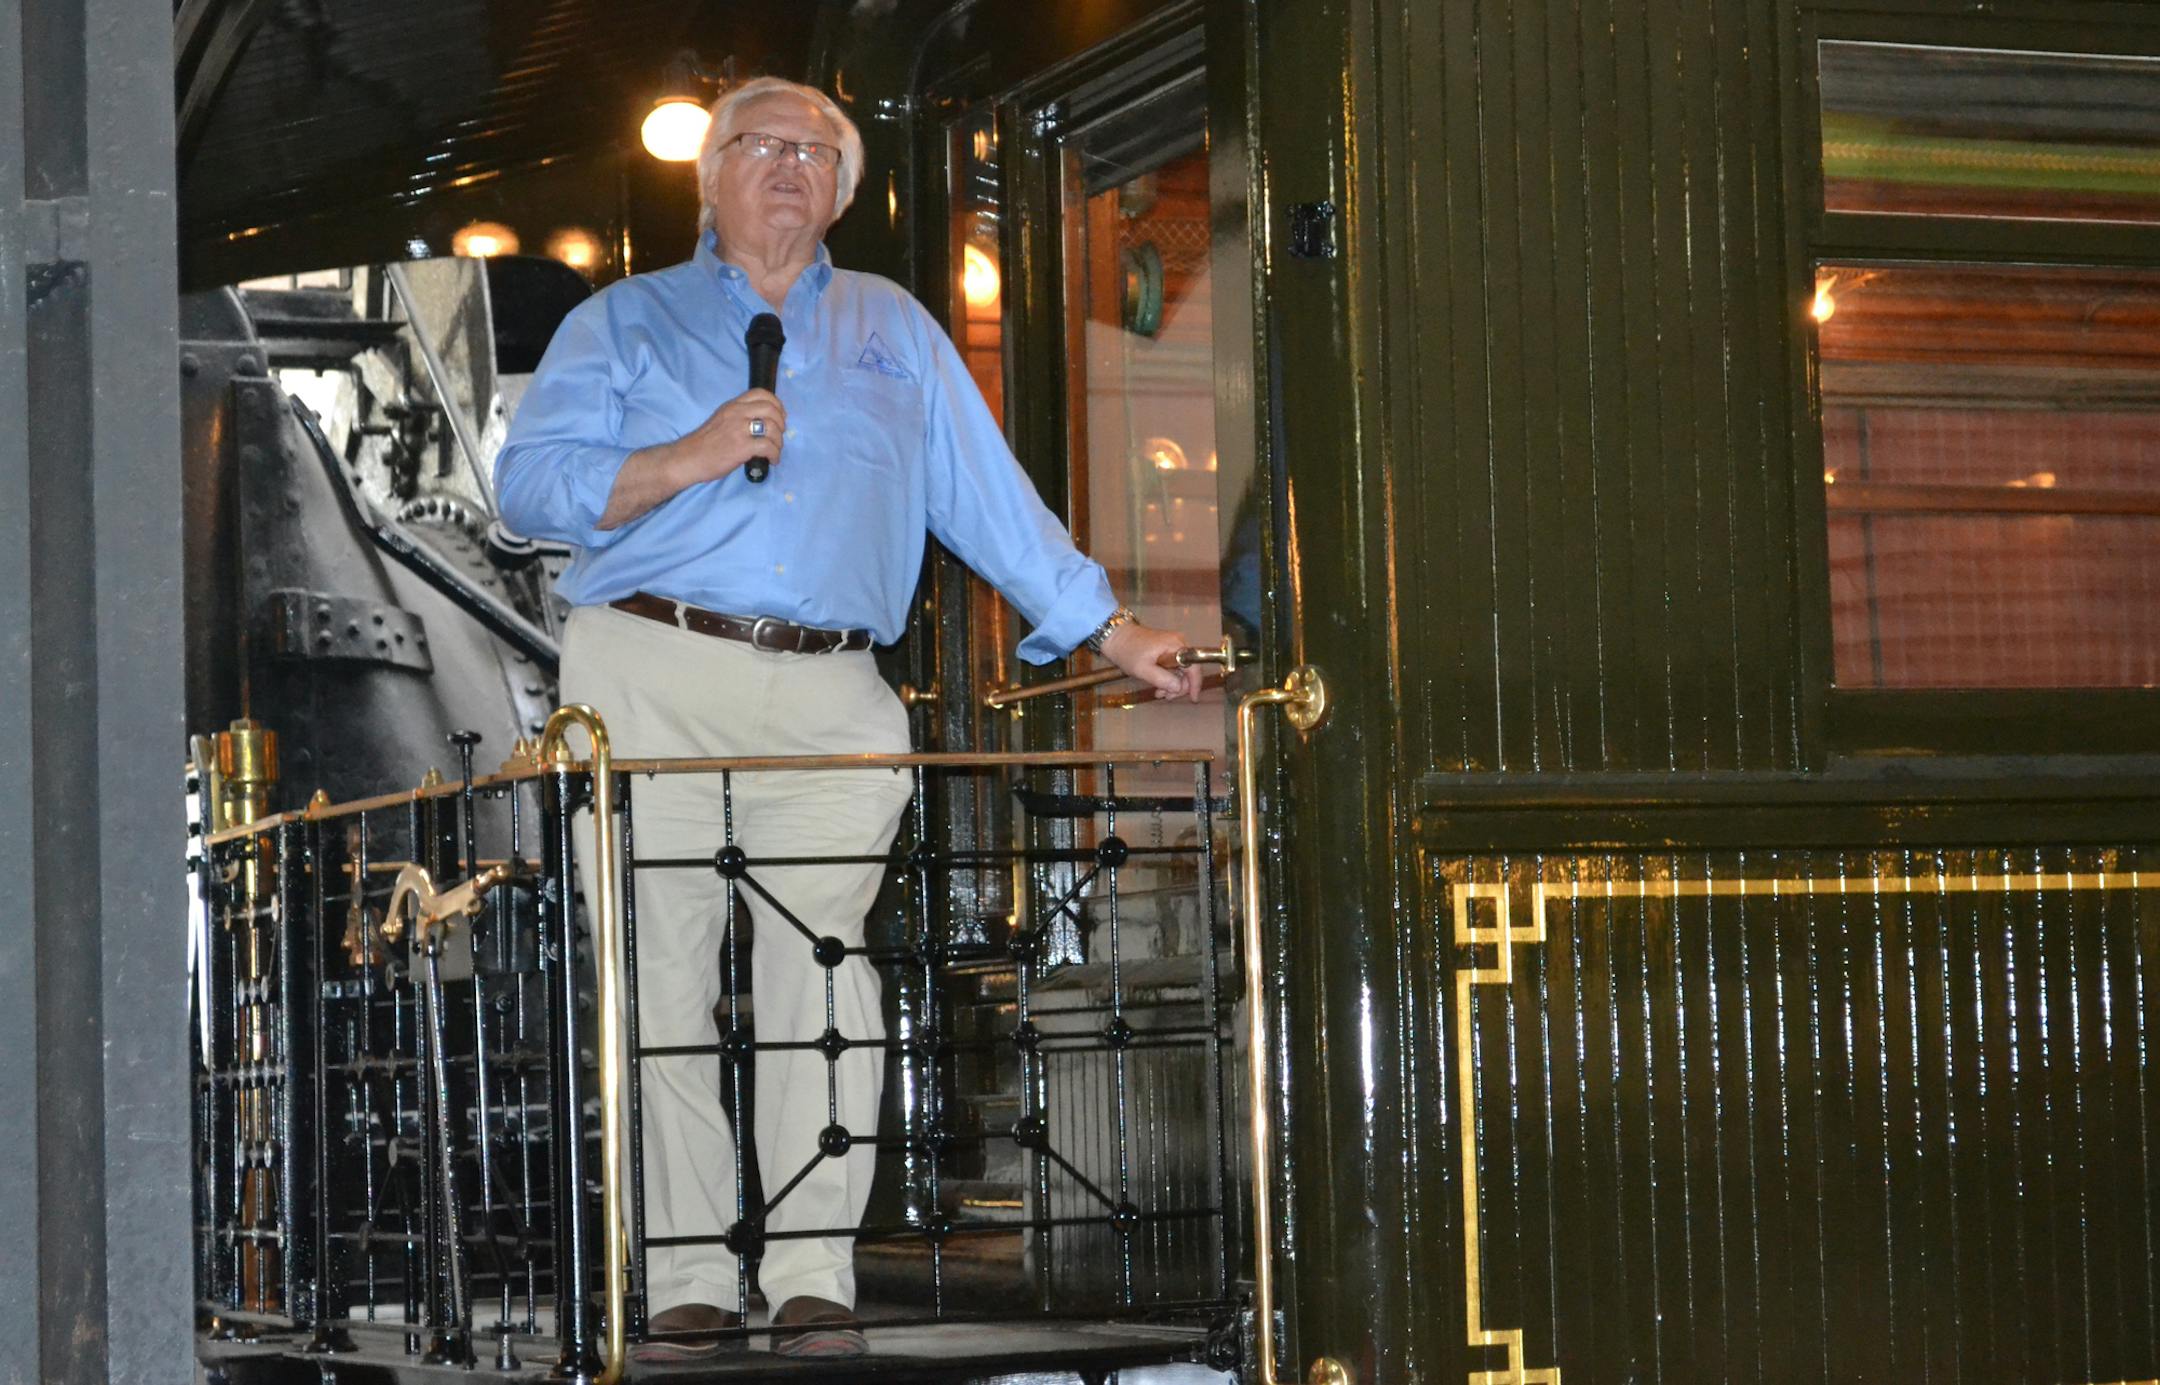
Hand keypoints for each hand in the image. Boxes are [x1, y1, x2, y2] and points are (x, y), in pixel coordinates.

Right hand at [670, 388, 786, 485]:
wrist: (689, 458)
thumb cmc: (704, 442)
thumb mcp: (720, 419)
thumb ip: (738, 416)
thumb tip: (761, 421)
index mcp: (732, 405)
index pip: (760, 393)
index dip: (776, 403)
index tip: (779, 415)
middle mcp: (737, 413)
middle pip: (771, 409)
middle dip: (781, 422)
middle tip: (779, 434)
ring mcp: (740, 429)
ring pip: (773, 428)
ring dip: (779, 441)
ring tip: (775, 450)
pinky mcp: (742, 447)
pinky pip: (768, 447)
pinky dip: (775, 454)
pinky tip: (772, 460)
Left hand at [1099, 621, 1203, 702]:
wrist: (1115, 638)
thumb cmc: (1127, 651)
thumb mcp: (1143, 669)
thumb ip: (1162, 679)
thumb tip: (1178, 688)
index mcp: (1175, 645)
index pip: (1194, 666)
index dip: (1195, 684)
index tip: (1193, 698)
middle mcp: (1178, 643)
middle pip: (1189, 670)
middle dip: (1179, 687)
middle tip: (1165, 696)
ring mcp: (1173, 645)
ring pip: (1181, 670)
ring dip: (1172, 684)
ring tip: (1159, 693)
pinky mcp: (1167, 649)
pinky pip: (1174, 667)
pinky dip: (1168, 678)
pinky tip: (1159, 686)